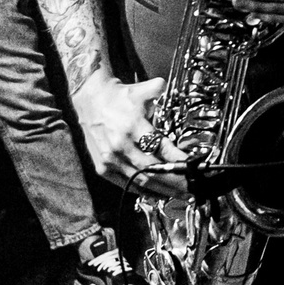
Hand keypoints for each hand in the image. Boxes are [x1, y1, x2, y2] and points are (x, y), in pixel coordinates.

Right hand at [73, 70, 181, 192]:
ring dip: (162, 190)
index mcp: (132, 125)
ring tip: (179, 193)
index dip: (178, 160)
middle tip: (190, 186)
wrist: (90, 100)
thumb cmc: (119, 97)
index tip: (193, 167)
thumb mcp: (143, 90)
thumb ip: (161, 91)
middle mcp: (120, 145)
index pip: (160, 148)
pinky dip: (144, 191)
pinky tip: (158, 193)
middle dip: (174, 181)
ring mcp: (110, 159)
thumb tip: (179, 92)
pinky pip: (126, 185)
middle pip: (152, 169)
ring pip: (141, 180)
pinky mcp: (103, 167)